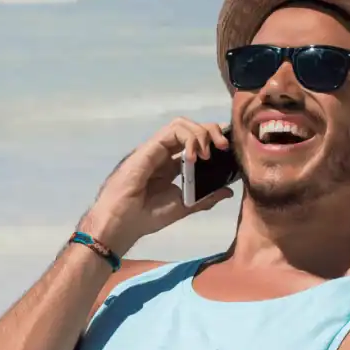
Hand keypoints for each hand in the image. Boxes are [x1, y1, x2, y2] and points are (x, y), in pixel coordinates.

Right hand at [83, 118, 234, 255]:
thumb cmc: (146, 217)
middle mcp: (163, 154)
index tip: (228, 150)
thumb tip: (228, 190)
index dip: (211, 140)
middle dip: (211, 132)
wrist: (121, 224)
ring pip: (181, 125)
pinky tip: (195, 156)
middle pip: (189, 129)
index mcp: (170, 166)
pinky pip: (171, 132)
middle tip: (224, 148)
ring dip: (200, 132)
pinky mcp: (148, 148)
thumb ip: (205, 198)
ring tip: (209, 152)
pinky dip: (188, 138)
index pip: (193, 142)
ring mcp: (155, 149)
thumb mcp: (183, 207)